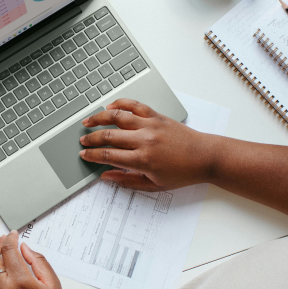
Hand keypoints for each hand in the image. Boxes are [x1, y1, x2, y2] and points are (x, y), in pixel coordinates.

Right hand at [79, 98, 217, 190]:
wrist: (205, 157)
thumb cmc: (182, 173)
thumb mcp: (154, 185)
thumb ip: (127, 181)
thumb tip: (106, 176)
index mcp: (142, 160)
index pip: (108, 155)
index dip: (92, 155)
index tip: (84, 155)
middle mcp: (144, 140)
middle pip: (108, 135)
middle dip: (91, 138)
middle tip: (82, 141)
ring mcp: (150, 125)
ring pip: (117, 117)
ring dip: (99, 118)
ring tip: (88, 121)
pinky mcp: (157, 116)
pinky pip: (134, 105)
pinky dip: (120, 103)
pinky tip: (110, 107)